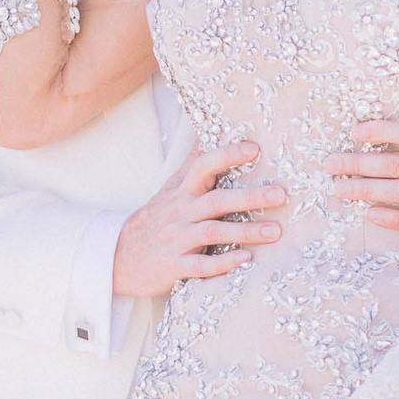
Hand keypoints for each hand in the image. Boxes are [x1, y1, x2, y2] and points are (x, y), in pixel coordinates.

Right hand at [110, 141, 284, 299]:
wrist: (117, 256)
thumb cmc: (155, 220)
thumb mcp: (170, 189)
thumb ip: (192, 165)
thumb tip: (209, 133)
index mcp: (181, 192)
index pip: (203, 166)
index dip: (227, 155)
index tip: (254, 148)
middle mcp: (180, 212)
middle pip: (216, 200)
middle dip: (249, 196)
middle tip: (281, 194)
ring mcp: (176, 239)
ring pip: (212, 232)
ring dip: (245, 231)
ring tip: (275, 231)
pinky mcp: (173, 266)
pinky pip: (200, 265)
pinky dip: (222, 263)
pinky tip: (245, 260)